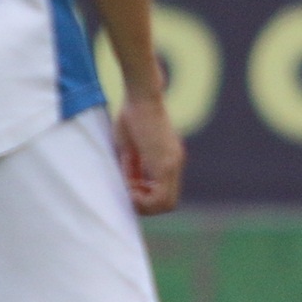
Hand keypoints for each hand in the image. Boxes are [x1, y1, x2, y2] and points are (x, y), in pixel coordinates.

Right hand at [115, 94, 184, 215]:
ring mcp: (172, 164)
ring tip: (127, 186)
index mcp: (167, 161)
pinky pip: (160, 196)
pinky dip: (143, 198)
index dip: (144, 199)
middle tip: (127, 189)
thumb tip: (128, 186)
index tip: (127, 186)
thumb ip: (133, 168)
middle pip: (167, 204)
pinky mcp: (166, 163)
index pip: (163, 196)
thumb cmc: (132, 115)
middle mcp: (174, 165)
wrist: (141, 96)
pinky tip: (129, 184)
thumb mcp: (130, 148)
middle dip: (144, 205)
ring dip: (143, 203)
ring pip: (166, 204)